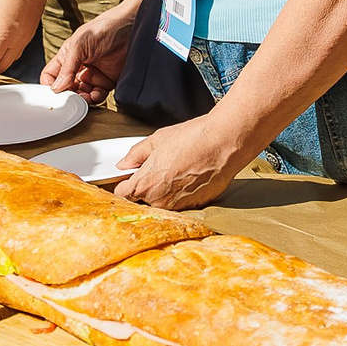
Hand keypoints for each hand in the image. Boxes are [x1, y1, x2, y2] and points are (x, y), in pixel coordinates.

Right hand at [45, 3, 135, 101]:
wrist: (131, 28)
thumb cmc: (103, 28)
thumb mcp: (79, 45)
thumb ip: (67, 67)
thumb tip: (56, 88)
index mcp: (67, 56)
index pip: (51, 75)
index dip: (49, 86)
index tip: (52, 95)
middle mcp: (78, 67)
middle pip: (66, 88)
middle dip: (67, 95)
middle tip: (70, 99)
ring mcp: (93, 75)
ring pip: (81, 94)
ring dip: (80, 99)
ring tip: (83, 98)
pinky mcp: (107, 81)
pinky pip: (97, 95)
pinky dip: (94, 99)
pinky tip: (94, 96)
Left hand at [112, 121, 241, 210]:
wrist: (224, 143)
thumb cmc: (194, 139)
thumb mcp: (157, 140)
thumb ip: (135, 155)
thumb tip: (125, 163)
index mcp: (144, 185)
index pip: (122, 193)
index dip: (126, 183)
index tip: (131, 177)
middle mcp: (159, 201)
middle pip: (143, 199)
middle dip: (147, 186)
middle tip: (160, 168)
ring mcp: (178, 206)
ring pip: (163, 202)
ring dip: (166, 191)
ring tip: (179, 169)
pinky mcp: (196, 206)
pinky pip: (182, 202)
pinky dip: (183, 192)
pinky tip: (191, 175)